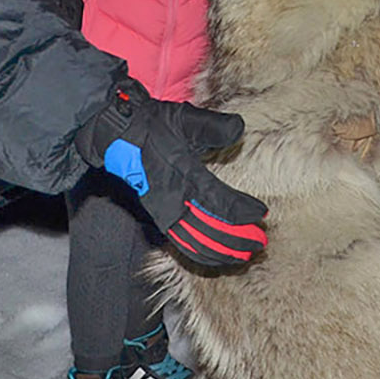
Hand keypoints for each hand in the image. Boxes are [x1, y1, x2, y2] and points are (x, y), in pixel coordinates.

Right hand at [75, 78, 267, 266]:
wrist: (117, 136)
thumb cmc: (153, 125)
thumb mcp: (184, 118)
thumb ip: (212, 126)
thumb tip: (239, 129)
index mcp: (181, 175)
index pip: (218, 200)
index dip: (241, 210)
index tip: (262, 213)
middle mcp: (172, 200)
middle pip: (210, 229)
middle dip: (237, 238)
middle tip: (260, 242)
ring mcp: (164, 213)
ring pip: (196, 243)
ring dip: (222, 252)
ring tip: (245, 255)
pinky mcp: (159, 218)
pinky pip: (182, 244)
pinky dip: (201, 255)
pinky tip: (217, 259)